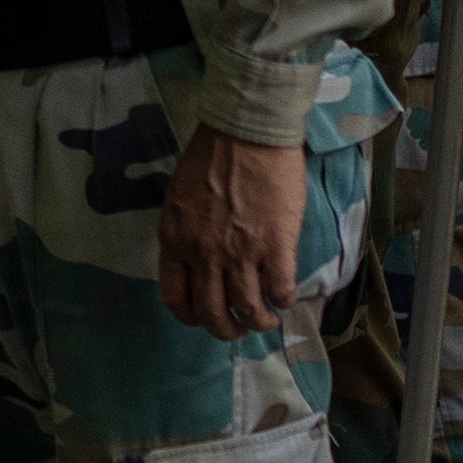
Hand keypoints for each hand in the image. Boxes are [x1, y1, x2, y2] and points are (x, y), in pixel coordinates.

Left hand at [159, 129, 308, 339]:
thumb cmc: (212, 155)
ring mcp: (240, 253)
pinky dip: (284, 300)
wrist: (247, 131)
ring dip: (258, 322)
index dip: (191, 316)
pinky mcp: (275, 246)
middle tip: (238, 329)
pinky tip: (286, 297)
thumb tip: (199, 256)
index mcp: (175, 241)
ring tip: (266, 320)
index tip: (203, 318)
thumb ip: (186, 232)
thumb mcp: (180, 197)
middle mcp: (204, 255)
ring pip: (248, 310)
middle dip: (226, 331)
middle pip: (212, 314)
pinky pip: (280, 289)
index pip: (175, 297)